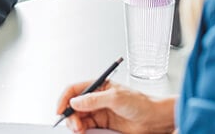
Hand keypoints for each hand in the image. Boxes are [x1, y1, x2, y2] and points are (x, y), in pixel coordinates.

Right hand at [55, 81, 175, 133]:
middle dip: (70, 115)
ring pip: (78, 118)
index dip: (64, 99)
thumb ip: (94, 100)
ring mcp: (99, 112)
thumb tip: (75, 101)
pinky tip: (84, 132)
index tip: (60, 110)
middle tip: (76, 125)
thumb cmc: (141, 103)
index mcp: (99, 86)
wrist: (154, 119)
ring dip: (76, 124)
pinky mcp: (102, 125)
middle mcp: (96, 99)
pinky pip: (87, 128)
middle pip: (73, 106)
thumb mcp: (116, 98)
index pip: (75, 90)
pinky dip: (82, 131)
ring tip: (80, 130)